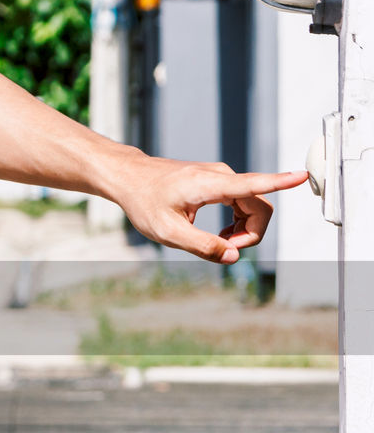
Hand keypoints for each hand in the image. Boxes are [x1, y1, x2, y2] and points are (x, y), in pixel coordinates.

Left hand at [110, 155, 308, 263]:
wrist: (130, 178)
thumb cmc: (144, 202)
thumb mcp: (167, 232)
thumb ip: (201, 246)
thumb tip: (234, 257)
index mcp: (208, 184)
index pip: (251, 184)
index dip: (279, 183)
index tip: (302, 176)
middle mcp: (220, 175)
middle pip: (260, 207)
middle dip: (250, 234)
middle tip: (223, 249)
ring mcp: (222, 176)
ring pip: (253, 206)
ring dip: (244, 230)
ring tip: (217, 242)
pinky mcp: (220, 180)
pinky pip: (244, 202)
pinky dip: (238, 222)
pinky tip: (219, 233)